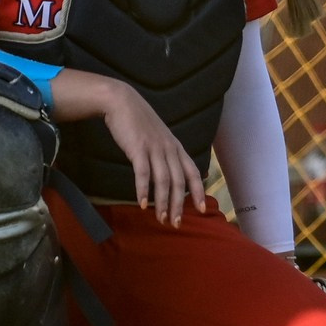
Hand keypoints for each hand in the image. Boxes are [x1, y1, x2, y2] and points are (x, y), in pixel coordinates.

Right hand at [98, 81, 204, 226]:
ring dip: (163, 202)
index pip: (193, 172)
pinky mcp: (138, 148)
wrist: (122, 101)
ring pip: (164, 180)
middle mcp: (169, 149)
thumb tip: (169, 174)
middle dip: (179, 204)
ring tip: (162, 219)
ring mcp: (154, 148)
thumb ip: (165, 153)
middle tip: (177, 224)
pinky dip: (144, 190)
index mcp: (176, 147)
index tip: (203, 210)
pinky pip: (143, 173)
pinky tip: (143, 204)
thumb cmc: (139, 122)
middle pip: (179, 181)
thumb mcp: (159, 137)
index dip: (199, 192)